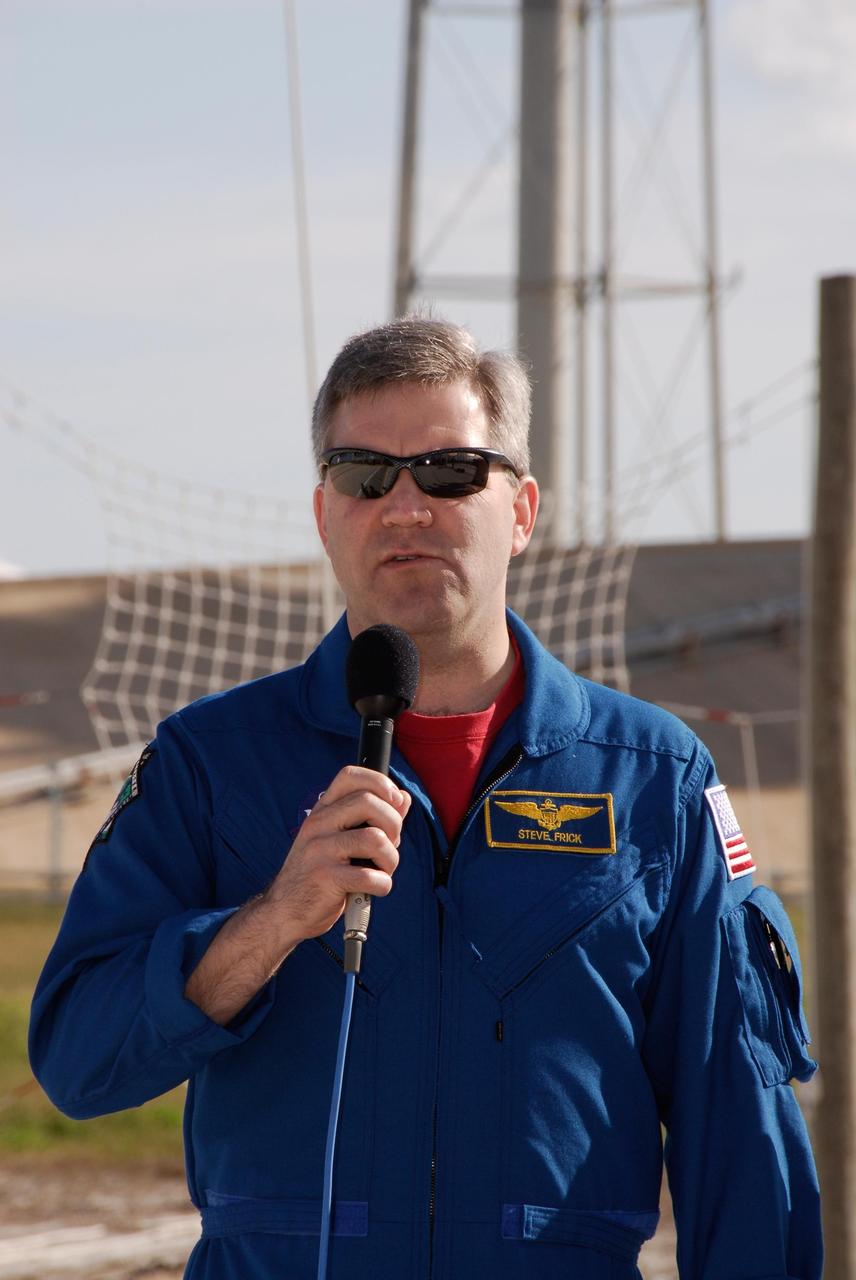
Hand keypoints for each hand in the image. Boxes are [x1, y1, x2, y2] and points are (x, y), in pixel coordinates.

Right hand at [263, 765, 411, 945]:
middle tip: (388, 846)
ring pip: (375, 839)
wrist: (285, 911)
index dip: (380, 783)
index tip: (393, 803)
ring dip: (391, 860)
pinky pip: (370, 875)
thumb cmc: (320, 874)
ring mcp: (320, 850)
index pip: (350, 776)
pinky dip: (382, 885)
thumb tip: (403, 798)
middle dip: (393, 825)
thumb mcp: (341, 840)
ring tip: (382, 871)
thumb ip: (373, 819)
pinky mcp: (325, 878)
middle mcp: (318, 824)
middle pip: (369, 802)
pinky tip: (374, 889)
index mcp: (322, 811)